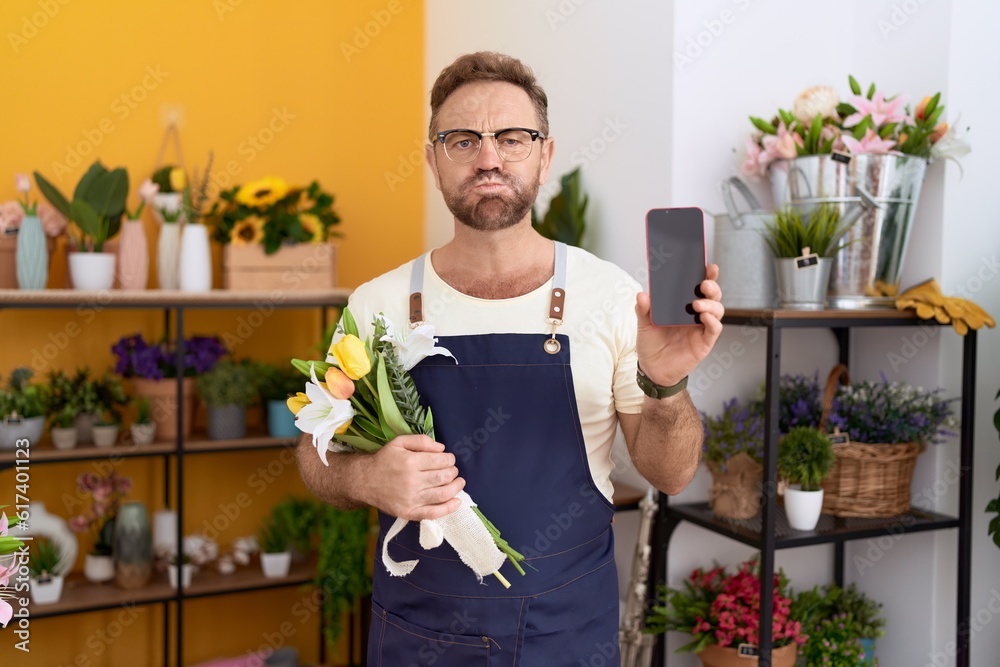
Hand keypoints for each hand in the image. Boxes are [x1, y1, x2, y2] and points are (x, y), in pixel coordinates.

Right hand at [364, 435, 464, 520]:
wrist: (364, 481)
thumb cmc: (384, 460)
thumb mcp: (399, 442)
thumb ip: (421, 441)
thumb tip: (442, 449)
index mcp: (410, 462)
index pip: (441, 461)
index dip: (450, 459)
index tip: (449, 459)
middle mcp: (411, 481)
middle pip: (444, 477)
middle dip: (453, 472)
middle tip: (453, 470)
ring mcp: (410, 499)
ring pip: (442, 494)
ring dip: (456, 487)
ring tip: (459, 482)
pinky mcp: (408, 513)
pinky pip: (433, 513)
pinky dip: (448, 508)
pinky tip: (457, 502)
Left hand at [634, 263, 723, 385]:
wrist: (652, 369)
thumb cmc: (651, 344)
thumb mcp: (644, 324)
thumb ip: (643, 310)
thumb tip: (642, 295)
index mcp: (683, 305)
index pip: (699, 286)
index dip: (707, 275)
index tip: (708, 266)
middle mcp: (696, 313)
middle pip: (713, 295)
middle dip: (712, 286)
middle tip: (703, 284)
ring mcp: (701, 327)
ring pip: (717, 310)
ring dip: (710, 303)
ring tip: (697, 304)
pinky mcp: (704, 342)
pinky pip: (714, 329)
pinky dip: (712, 321)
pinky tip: (704, 317)